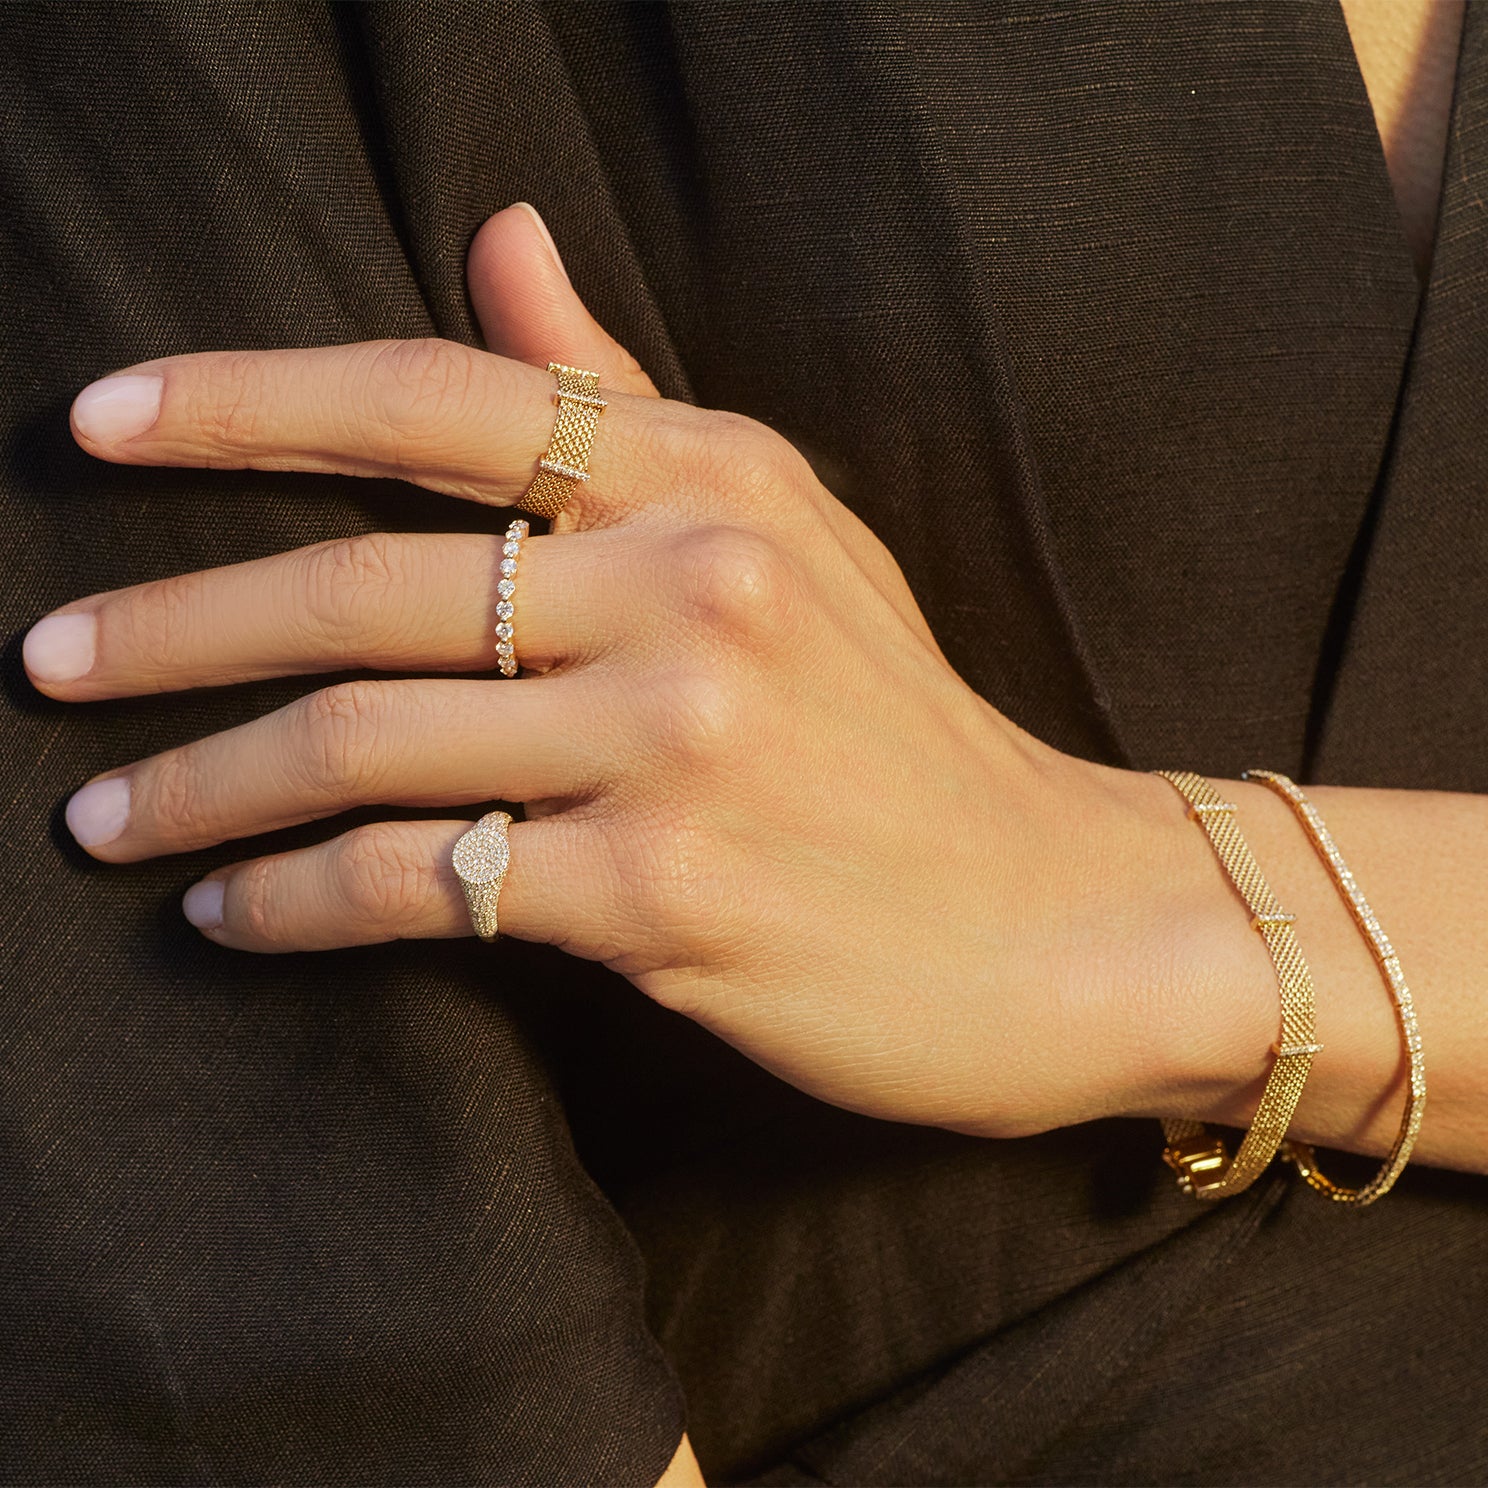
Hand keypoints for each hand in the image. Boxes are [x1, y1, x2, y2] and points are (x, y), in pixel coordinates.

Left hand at [25, 204, 1232, 1139]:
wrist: (1059, 919)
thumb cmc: (907, 738)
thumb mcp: (791, 537)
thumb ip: (629, 402)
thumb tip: (501, 241)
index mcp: (715, 480)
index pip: (441, 396)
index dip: (245, 401)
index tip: (98, 424)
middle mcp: (695, 585)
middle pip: (361, 585)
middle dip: (169, 628)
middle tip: (46, 662)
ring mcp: (679, 742)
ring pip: (363, 742)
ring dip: (199, 785)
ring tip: (105, 820)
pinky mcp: (666, 895)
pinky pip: (418, 882)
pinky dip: (294, 903)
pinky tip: (231, 917)